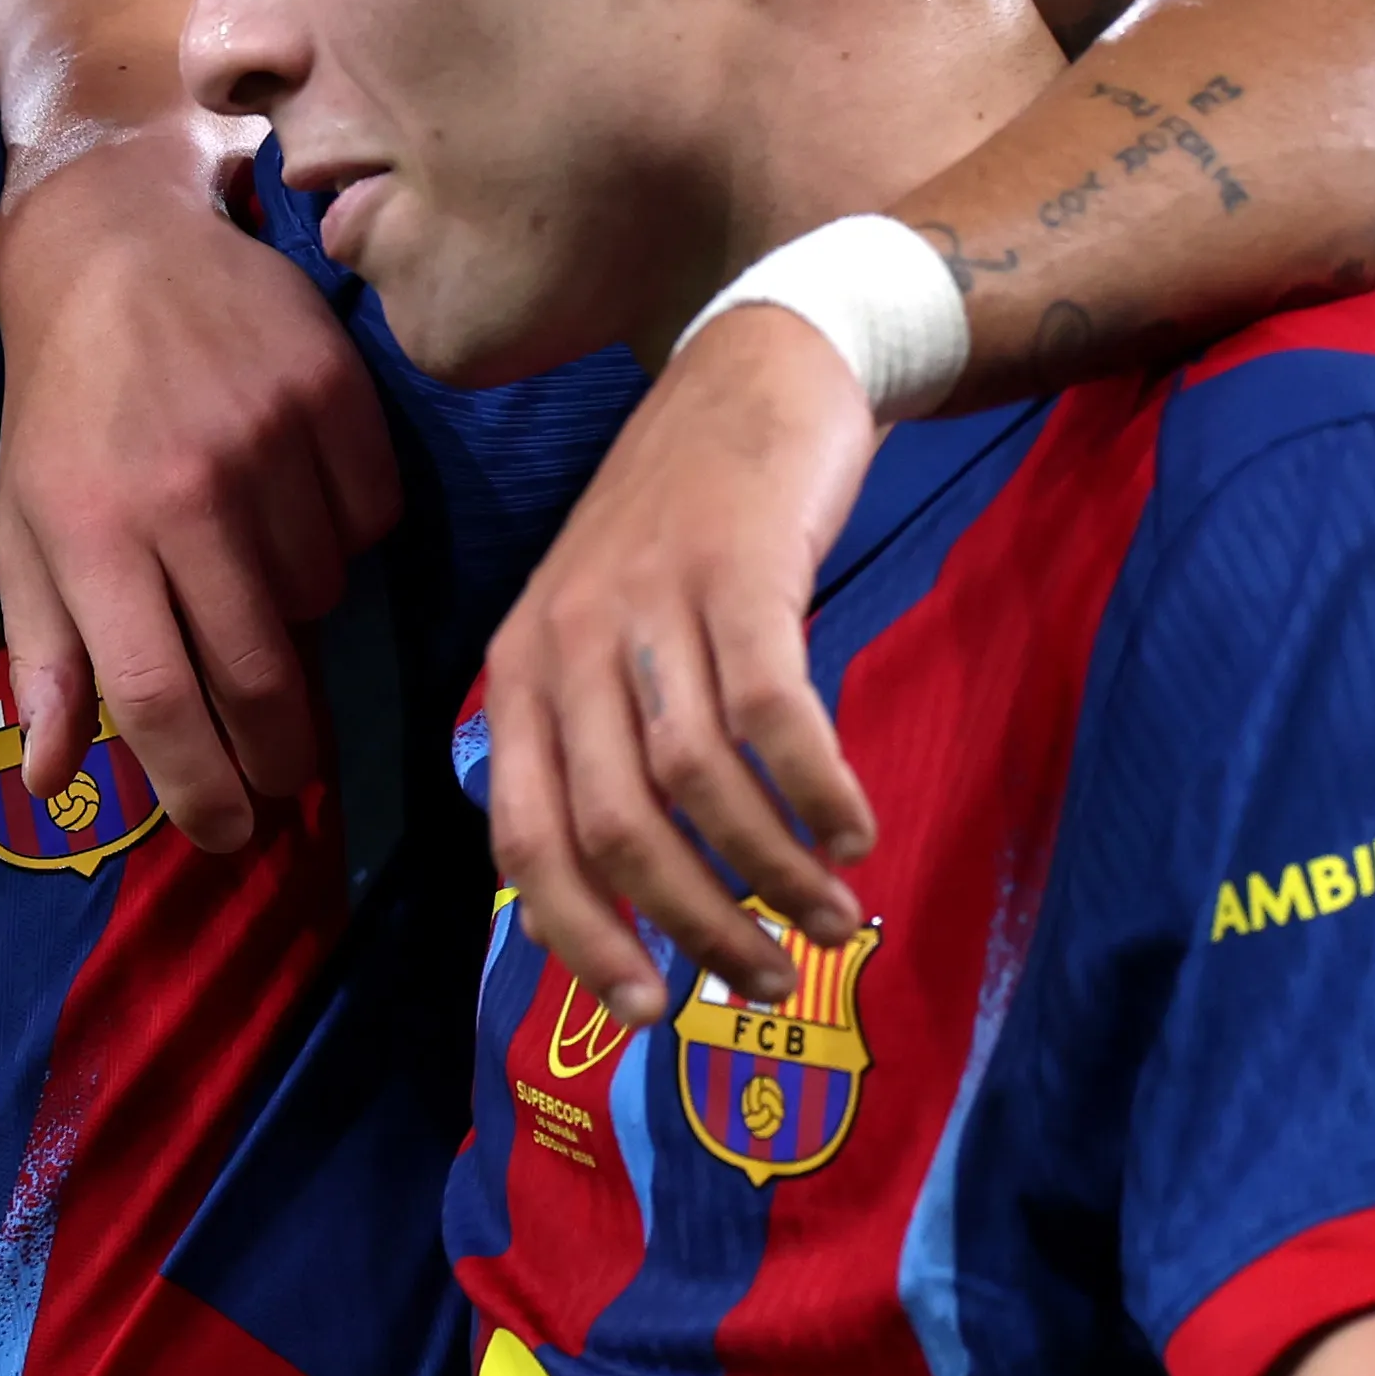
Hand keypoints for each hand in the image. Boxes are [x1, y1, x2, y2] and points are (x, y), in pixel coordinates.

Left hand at [0, 122, 400, 849]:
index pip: (157, 699)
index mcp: (92, 534)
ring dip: (299, 620)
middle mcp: (182, 492)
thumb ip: (45, 659)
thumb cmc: (60, 408)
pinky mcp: (335, 393)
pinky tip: (297, 506)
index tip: (228, 833)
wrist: (117, 243)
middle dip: (278, 752)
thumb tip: (51, 786)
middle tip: (283, 776)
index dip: (200, 787)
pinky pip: (372, 523)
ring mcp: (267, 439)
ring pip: (323, 599)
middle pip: (258, 674)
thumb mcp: (24, 529)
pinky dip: (345, 540)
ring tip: (256, 581)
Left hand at [483, 305, 884, 1015]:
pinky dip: (817, 790)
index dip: (583, 942)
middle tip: (767, 982)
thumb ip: (601, 745)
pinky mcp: (740, 571)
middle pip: (616, 833)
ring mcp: (651, 602)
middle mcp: (567, 641)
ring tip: (836, 919)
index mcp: (520, 671)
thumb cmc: (689, 524)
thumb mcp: (606, 630)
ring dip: (773, 874)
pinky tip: (854, 830)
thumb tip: (640, 901)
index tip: (653, 1011)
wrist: (760, 364)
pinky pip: (775, 716)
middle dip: (696, 927)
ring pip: (699, 786)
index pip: (524, 844)